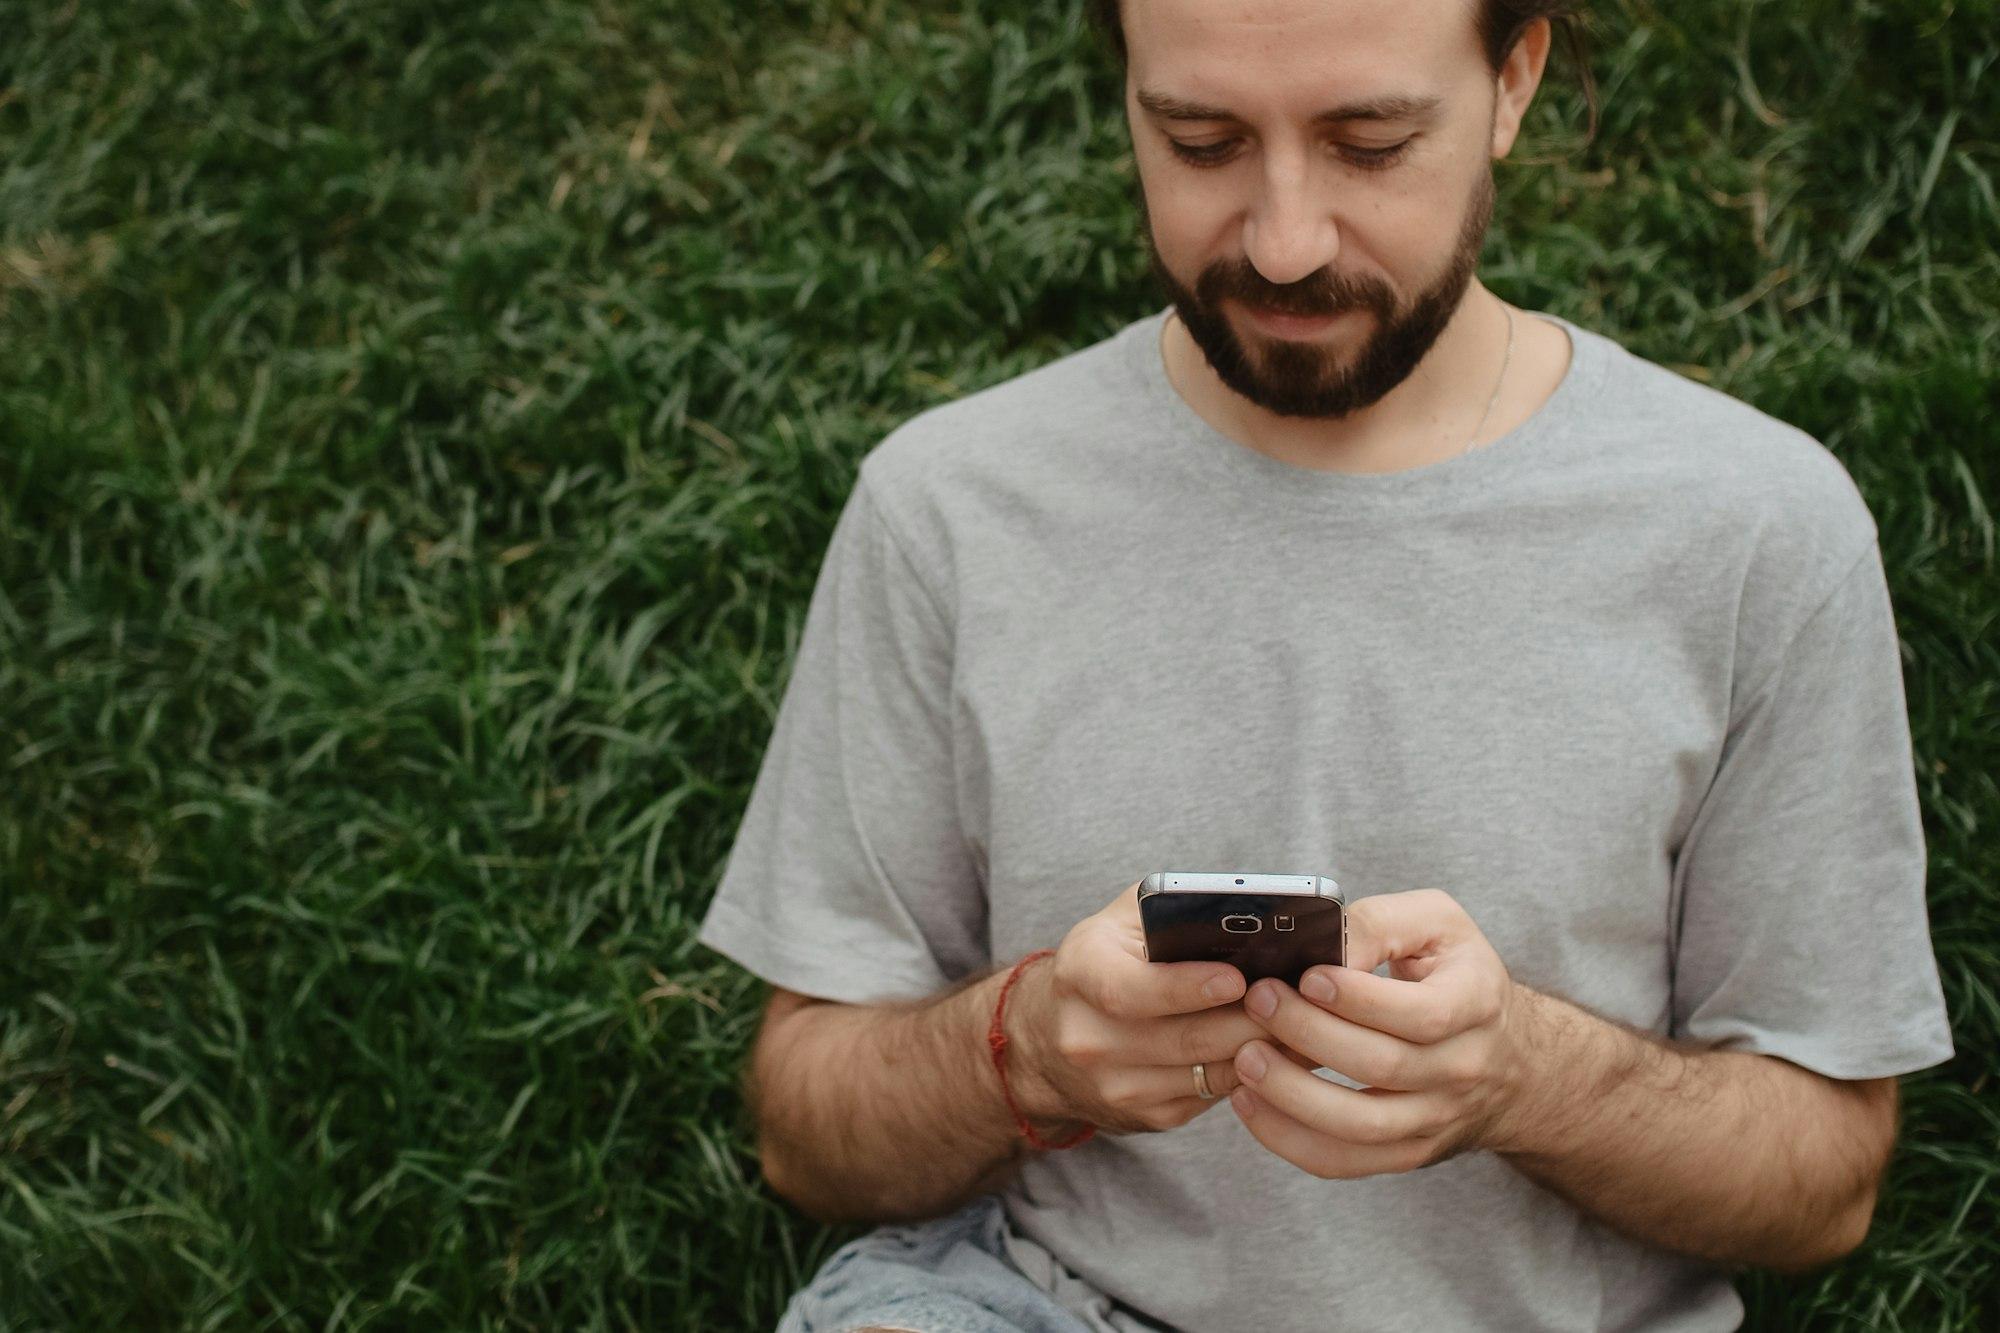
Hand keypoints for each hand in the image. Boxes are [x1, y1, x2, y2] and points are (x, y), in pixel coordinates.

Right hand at [1006, 880, 1320, 1136]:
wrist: (1049, 1037)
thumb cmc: (1106, 960)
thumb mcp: (1123, 921)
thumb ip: (1174, 908)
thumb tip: (1250, 914)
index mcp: (1080, 973)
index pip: (1130, 989)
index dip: (1188, 987)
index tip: (1238, 978)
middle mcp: (1089, 1037)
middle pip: (1186, 1038)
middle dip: (1251, 1019)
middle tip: (1302, 1000)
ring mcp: (1116, 1086)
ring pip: (1209, 1072)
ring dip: (1264, 1050)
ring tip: (1308, 1023)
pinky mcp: (1146, 1116)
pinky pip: (1213, 1096)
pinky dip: (1253, 1073)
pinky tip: (1283, 1050)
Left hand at [1227, 888, 1530, 1176]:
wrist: (1510, 1059)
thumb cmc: (1456, 975)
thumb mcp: (1437, 924)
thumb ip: (1380, 924)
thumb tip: (1323, 947)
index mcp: (1476, 1002)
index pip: (1423, 1014)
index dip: (1360, 999)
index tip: (1308, 976)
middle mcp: (1462, 1068)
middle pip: (1383, 1067)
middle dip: (1310, 1035)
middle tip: (1259, 1002)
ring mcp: (1435, 1118)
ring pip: (1361, 1125)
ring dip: (1292, 1095)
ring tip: (1246, 1058)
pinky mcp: (1407, 1152)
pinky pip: (1344, 1160)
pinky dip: (1289, 1138)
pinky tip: (1248, 1102)